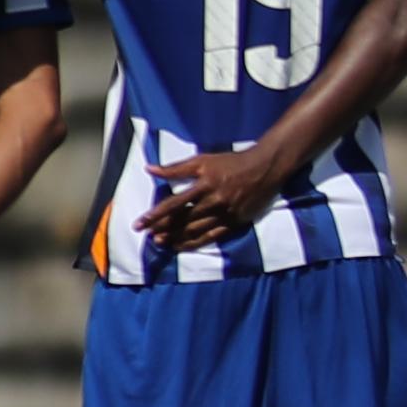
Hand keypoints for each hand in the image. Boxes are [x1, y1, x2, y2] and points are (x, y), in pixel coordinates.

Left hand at [144, 145, 287, 252]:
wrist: (265, 167)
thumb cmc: (231, 162)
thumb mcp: (203, 160)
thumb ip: (175, 168)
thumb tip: (149, 169)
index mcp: (204, 185)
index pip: (174, 203)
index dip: (155, 214)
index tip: (140, 223)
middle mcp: (213, 201)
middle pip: (183, 219)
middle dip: (163, 228)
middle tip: (147, 236)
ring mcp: (225, 214)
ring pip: (196, 230)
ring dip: (176, 237)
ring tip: (160, 243)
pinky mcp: (235, 222)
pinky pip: (212, 236)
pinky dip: (195, 243)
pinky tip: (182, 246)